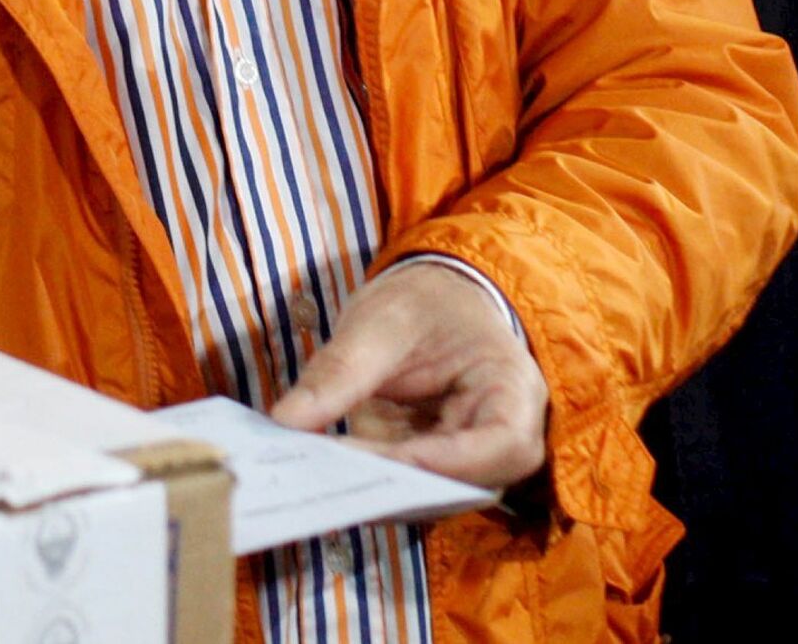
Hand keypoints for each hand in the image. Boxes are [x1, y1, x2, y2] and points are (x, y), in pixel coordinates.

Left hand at [269, 264, 548, 490]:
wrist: (431, 298)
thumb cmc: (422, 301)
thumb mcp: (379, 320)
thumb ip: (339, 371)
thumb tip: (286, 421)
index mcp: (512, 386)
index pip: (504, 442)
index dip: (454, 461)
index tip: (393, 458)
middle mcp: (503, 438)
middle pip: (464, 484)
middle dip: (399, 486)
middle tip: (332, 477)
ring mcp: (467, 461)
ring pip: (428, 498)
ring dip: (374, 493)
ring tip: (315, 476)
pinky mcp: (430, 471)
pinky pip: (402, 489)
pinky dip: (363, 485)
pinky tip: (319, 474)